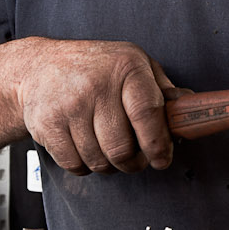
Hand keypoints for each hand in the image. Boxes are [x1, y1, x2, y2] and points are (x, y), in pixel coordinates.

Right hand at [13, 39, 179, 174]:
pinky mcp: (47, 124)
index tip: (161, 159)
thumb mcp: (133, 64)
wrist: (38, 67)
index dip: (157, 144)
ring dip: (108, 165)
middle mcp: (97, 84)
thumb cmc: (95, 68)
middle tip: (133, 158)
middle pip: (122, 148)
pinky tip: (83, 147)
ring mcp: (70, 105)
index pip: (147, 113)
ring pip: (99, 161)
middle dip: (132, 163)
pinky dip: (83, 165)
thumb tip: (189, 110)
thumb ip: (162, 89)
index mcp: (126, 67)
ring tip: (106, 149)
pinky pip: (75, 164)